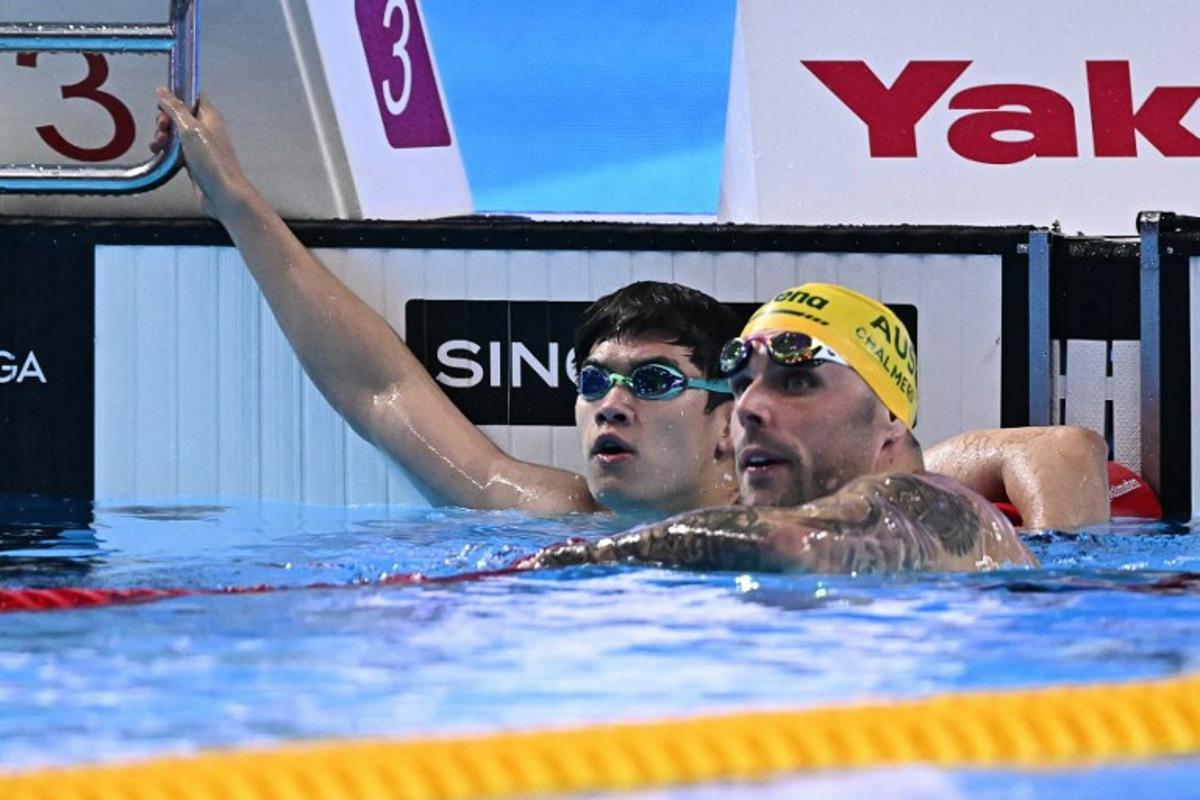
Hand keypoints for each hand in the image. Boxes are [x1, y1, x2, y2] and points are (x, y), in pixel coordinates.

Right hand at [152, 89, 252, 215]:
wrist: (222, 194)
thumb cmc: (213, 162)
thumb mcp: (190, 128)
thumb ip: (175, 108)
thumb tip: (163, 91)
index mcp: (210, 117)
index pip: (192, 96)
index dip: (176, 97)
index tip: (163, 103)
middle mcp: (207, 130)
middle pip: (179, 115)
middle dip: (165, 119)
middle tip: (162, 128)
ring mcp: (200, 146)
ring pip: (175, 134)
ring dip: (162, 135)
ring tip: (160, 143)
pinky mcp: (193, 161)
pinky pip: (175, 150)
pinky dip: (165, 150)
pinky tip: (158, 153)